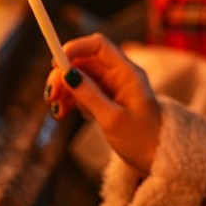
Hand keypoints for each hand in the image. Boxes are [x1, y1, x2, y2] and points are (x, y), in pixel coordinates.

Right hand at [44, 33, 162, 174]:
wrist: (154, 158)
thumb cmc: (141, 139)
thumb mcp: (113, 119)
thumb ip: (91, 96)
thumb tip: (68, 74)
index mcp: (128, 73)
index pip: (100, 46)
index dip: (76, 48)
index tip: (55, 64)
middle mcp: (119, 75)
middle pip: (85, 62)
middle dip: (64, 75)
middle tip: (50, 95)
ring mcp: (111, 87)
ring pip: (80, 77)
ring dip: (63, 90)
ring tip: (56, 111)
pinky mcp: (104, 100)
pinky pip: (81, 92)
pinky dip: (69, 100)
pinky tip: (62, 113)